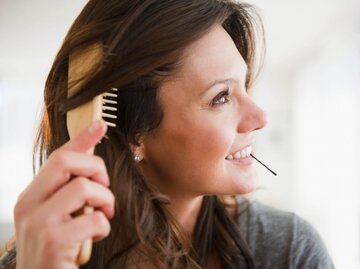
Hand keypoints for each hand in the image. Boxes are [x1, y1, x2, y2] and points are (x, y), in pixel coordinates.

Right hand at [14, 120, 114, 268]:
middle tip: (103, 188)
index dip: (82, 139)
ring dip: (104, 199)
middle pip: (66, 162)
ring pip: (82, 187)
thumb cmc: (56, 250)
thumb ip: (71, 193)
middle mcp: (28, 205)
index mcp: (31, 196)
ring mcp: (37, 223)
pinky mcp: (52, 242)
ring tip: (104, 214)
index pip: (57, 157)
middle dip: (96, 169)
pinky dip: (103, 226)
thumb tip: (93, 168)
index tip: (101, 124)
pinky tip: (96, 235)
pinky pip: (92, 218)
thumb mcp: (60, 216)